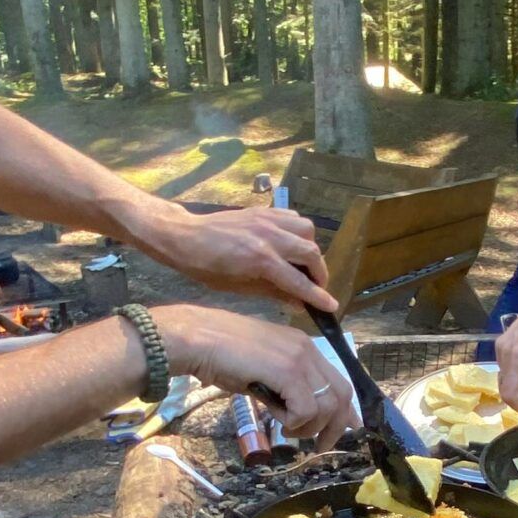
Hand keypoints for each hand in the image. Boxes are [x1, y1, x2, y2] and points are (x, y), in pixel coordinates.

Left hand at [157, 203, 334, 312]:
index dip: (317, 296)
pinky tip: (291, 243)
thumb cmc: (206, 268)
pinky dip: (299, 232)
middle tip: (316, 287)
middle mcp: (269, 236)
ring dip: (311, 249)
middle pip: (310, 253)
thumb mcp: (238, 288)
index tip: (331, 307)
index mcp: (260, 260)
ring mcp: (267, 220)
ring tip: (304, 263)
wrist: (186, 236)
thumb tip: (300, 303)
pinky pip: (294, 218)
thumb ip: (273, 293)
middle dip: (319, 273)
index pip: (298, 281)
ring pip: (307, 231)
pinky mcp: (264, 211)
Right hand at [158, 304, 354, 447]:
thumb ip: (286, 389)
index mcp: (304, 347)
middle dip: (334, 427)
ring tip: (286, 429)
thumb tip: (298, 414)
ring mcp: (299, 358)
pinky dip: (294, 421)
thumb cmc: (222, 357)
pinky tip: (275, 418)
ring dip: (309, 427)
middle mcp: (308, 350)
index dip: (347, 411)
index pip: (340, 382)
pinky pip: (306, 408)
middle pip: (342, 395)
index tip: (345, 431)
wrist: (198, 340)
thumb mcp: (263, 373)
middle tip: (317, 446)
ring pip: (327, 405)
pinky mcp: (287, 370)